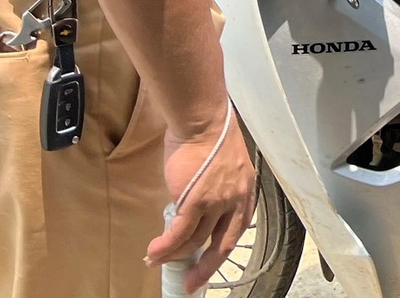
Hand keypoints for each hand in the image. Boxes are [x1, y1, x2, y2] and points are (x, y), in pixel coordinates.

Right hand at [148, 108, 255, 292]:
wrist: (201, 117)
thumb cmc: (208, 131)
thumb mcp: (224, 163)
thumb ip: (217, 186)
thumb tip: (196, 204)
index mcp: (245, 190)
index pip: (237, 230)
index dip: (221, 249)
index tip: (209, 262)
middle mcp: (236, 200)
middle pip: (221, 244)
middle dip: (205, 267)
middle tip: (191, 281)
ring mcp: (216, 203)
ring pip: (194, 241)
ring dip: (174, 255)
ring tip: (157, 260)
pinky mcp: (195, 201)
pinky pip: (178, 233)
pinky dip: (165, 246)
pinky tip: (154, 253)